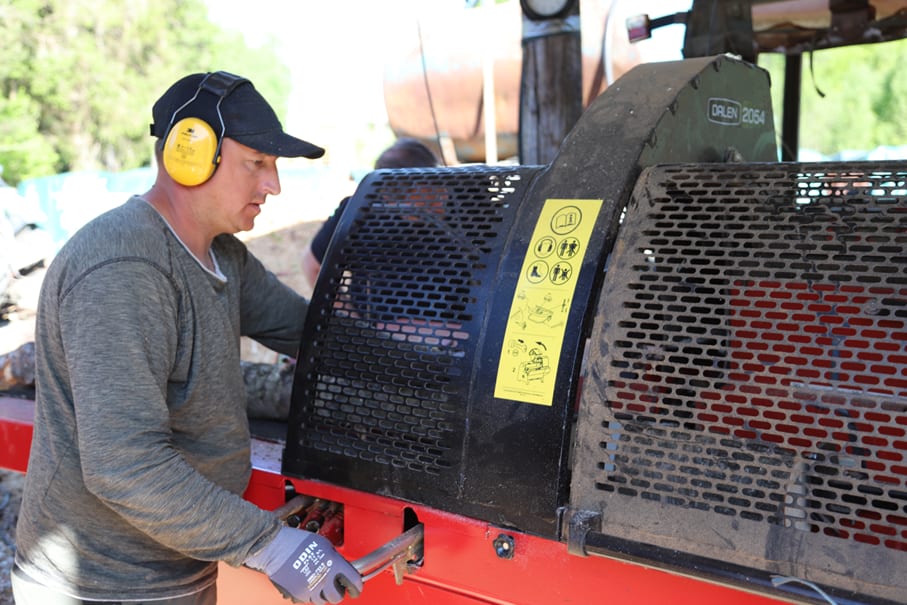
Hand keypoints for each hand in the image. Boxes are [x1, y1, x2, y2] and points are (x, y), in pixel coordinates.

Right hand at [245, 526, 362, 603]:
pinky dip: (310, 594)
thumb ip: (335, 557)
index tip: (357, 588)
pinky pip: (308, 600)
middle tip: (336, 587)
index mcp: (333, 564)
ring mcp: (310, 589)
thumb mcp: (324, 544)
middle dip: (339, 592)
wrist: (276, 547)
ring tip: (320, 584)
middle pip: (337, 597)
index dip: (357, 586)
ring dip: (324, 594)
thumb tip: (341, 567)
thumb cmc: (298, 542)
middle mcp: (323, 579)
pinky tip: (308, 584)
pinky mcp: (297, 595)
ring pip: (322, 601)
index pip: (353, 581)